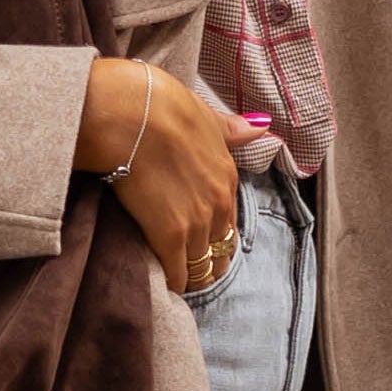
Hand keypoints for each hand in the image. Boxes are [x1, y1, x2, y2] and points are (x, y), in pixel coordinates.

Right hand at [75, 55, 255, 293]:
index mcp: (227, 174)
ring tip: (180, 282)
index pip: (230, 218)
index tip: (206, 242)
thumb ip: (230, 128)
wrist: (131, 114)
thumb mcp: (204, 113)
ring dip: (193, 275)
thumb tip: (260, 125)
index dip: (218, 233)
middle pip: (221, 247)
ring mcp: (196, 222)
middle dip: (209, 259)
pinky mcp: (169, 235)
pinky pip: (178, 272)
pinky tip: (163, 285)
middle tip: (194, 269)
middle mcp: (218, 202)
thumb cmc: (160, 105)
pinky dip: (172, 281)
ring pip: (202, 265)